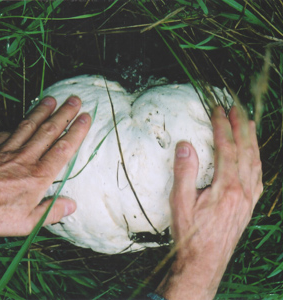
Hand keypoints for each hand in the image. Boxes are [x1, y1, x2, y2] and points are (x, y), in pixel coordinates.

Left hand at [0, 96, 90, 235]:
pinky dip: (17, 124)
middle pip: (49, 130)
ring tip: (52, 99)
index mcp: (38, 176)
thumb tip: (72, 206)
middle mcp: (26, 157)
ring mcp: (8, 149)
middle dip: (64, 113)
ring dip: (43, 110)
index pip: (63, 148)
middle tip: (75, 99)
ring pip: (30, 125)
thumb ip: (50, 212)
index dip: (76, 132)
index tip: (86, 117)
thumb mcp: (26, 223)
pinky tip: (22, 120)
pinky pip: (8, 132)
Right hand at [156, 106, 262, 299]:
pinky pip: (258, 177)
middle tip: (237, 107)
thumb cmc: (190, 233)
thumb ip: (184, 172)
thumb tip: (185, 145)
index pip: (226, 148)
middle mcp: (243, 190)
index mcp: (226, 187)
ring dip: (252, 140)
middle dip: (241, 126)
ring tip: (249, 123)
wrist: (204, 262)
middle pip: (245, 150)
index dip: (222, 126)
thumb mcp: (179, 202)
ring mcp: (249, 199)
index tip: (217, 109)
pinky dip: (256, 160)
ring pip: (255, 162)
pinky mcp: (249, 207)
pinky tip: (254, 157)